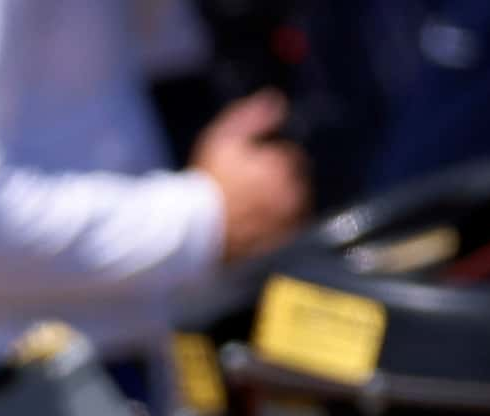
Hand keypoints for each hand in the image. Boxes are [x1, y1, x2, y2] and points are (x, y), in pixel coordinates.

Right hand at [191, 91, 311, 262]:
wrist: (196, 230)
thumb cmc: (208, 182)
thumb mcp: (224, 138)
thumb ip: (253, 116)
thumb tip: (277, 101)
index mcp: (282, 164)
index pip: (287, 157)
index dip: (266, 161)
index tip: (246, 170)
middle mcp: (292, 192)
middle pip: (293, 181)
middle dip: (275, 183)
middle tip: (246, 192)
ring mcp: (288, 220)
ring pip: (292, 205)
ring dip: (278, 204)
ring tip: (249, 209)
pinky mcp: (282, 241)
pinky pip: (287, 229)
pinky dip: (277, 225)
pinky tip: (255, 226)